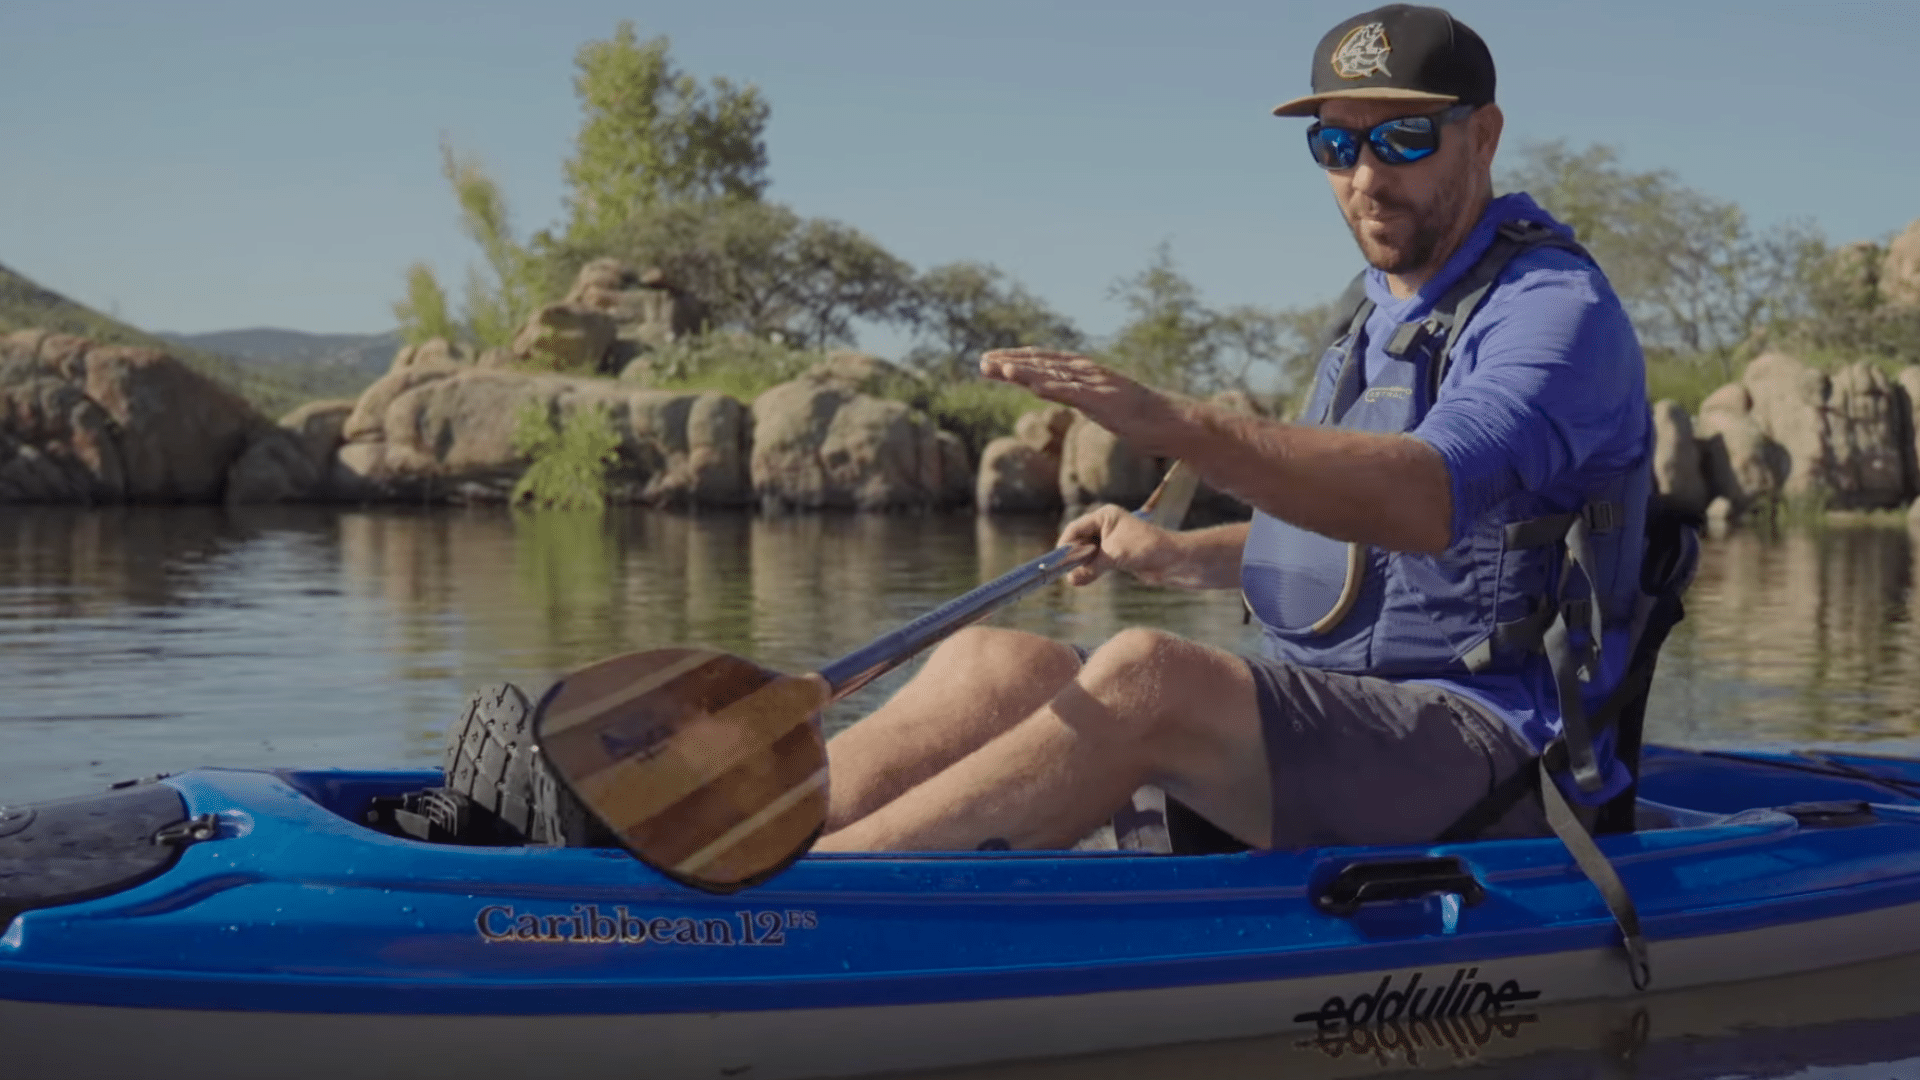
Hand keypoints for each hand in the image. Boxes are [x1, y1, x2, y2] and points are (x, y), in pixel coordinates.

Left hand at [979, 348, 1182, 455]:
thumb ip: (1078, 397)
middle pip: (1043, 364)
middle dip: (1011, 363)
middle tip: (982, 362)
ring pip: (1054, 375)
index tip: (992, 361)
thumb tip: (1057, 393)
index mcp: (1086, 373)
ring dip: (1024, 371)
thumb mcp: (1099, 405)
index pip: (1045, 362)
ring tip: (998, 368)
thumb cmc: (1140, 417)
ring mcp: (1096, 385)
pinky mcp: (1105, 400)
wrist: (1171, 422)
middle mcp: (1088, 373)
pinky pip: (1073, 393)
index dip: (1017, 360)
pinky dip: (1052, 387)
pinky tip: (1032, 385)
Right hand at [1055, 504, 1184, 586]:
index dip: (1065, 544)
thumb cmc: (1146, 548)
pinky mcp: (1115, 556)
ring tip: (1074, 578)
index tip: (1057, 560)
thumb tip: (1071, 580)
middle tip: (1064, 571)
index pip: (1076, 528)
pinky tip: (1083, 580)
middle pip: (1079, 541)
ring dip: (1081, 566)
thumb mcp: (1114, 556)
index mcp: (1104, 516)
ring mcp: (1110, 541)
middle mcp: (1106, 526)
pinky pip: (1096, 563)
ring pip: (1087, 554)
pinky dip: (1090, 571)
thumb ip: (1091, 567)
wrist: (1173, 560)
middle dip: (1073, 556)